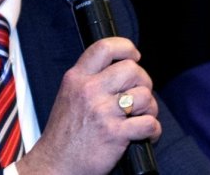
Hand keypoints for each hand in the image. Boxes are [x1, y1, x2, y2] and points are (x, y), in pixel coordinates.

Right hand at [15, 37, 160, 174]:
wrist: (56, 163)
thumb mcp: (69, 95)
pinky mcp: (115, 133)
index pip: (104, 47)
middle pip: (132, 69)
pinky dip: (153, 130)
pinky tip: (145, 134)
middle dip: (143, 82)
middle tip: (138, 95)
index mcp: (76, 78)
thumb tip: (122, 68)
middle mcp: (89, 90)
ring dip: (149, 108)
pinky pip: (149, 123)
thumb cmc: (64, 133)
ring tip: (141, 116)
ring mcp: (103, 112)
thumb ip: (90, 79)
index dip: (126, 47)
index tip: (134, 56)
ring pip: (144, 96)